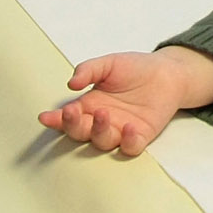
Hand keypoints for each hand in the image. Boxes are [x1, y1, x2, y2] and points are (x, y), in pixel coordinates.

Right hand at [38, 47, 212, 157]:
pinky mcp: (140, 136)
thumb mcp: (109, 64)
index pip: (67, 117)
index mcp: (89, 106)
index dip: (55, 120)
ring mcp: (120, 131)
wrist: (167, 73)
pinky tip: (129, 127)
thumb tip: (71, 83)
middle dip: (73, 125)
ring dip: (99, 131)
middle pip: (80, 133)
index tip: (46, 117)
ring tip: (104, 113)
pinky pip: (131, 147)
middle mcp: (101, 121)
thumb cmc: (135, 69)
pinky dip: (128, 141)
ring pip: (102, 142)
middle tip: (73, 112)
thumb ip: (88, 70)